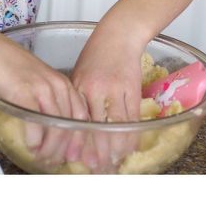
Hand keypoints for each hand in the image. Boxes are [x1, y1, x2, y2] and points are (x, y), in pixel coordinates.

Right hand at [0, 36, 89, 168]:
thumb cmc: (14, 70)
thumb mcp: (41, 82)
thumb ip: (52, 101)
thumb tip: (57, 130)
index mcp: (64, 84)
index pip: (81, 116)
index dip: (80, 139)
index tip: (75, 155)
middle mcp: (57, 87)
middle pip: (69, 126)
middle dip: (63, 150)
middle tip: (54, 161)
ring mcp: (41, 90)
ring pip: (54, 129)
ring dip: (48, 149)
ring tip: (40, 156)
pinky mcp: (24, 94)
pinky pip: (35, 126)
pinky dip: (34, 141)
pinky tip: (31, 146)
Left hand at [70, 20, 143, 170]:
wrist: (119, 35)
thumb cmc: (96, 54)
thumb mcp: (79, 73)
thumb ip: (77, 98)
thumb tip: (72, 125)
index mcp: (78, 86)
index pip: (76, 120)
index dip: (77, 142)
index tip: (76, 159)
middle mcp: (94, 89)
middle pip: (95, 127)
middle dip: (96, 152)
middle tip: (96, 169)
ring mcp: (115, 89)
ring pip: (115, 127)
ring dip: (115, 149)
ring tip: (113, 164)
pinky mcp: (132, 89)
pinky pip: (131, 119)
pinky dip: (131, 136)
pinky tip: (129, 148)